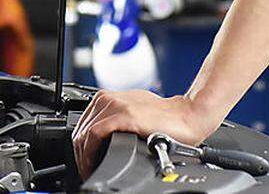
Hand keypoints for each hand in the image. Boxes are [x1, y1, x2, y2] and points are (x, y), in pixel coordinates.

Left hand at [72, 90, 222, 179]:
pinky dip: (90, 152)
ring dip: (83, 156)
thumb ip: (116, 122)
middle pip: (80, 130)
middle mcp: (109, 99)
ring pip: (85, 133)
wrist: (189, 116)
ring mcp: (115, 105)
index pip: (83, 125)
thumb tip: (103, 140)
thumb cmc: (167, 120)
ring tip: (89, 170)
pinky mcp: (124, 115)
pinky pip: (95, 134)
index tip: (84, 162)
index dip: (80, 146)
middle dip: (80, 154)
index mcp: (109, 99)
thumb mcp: (133, 117)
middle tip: (85, 170)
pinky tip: (94, 163)